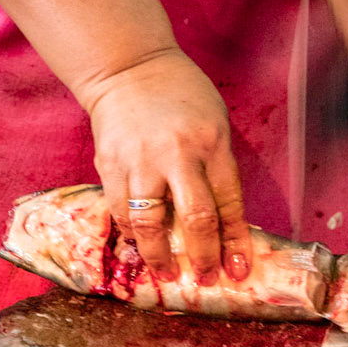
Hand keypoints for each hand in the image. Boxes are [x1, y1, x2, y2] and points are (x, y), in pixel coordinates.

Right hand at [82, 49, 253, 286]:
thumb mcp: (214, 123)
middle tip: (204, 278)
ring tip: (165, 273)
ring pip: (150, 222)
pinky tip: (138, 247)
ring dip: (159, 256)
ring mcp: (140, 160)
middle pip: (194, 218)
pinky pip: (120, 210)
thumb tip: (222, 223)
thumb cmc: (182, 96)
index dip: (234, 242)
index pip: (228, 202)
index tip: (237, 271)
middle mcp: (177, 154)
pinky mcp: (110, 164)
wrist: (130, 68)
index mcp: (212, 143)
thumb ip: (217, 168)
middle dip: (202, 257)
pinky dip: (130, 234)